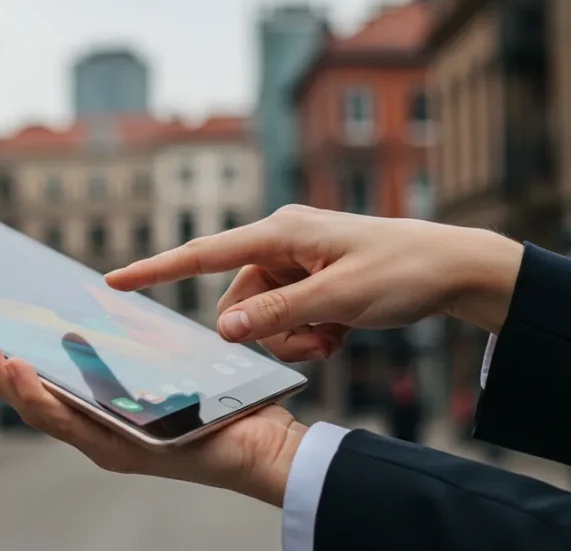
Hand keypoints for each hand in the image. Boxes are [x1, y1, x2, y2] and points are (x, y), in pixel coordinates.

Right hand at [0, 339, 305, 507]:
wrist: (264, 445)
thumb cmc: (219, 402)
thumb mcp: (164, 362)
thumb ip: (130, 343)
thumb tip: (101, 303)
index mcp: (98, 408)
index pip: (37, 381)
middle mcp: (93, 429)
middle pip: (25, 398)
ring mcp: (104, 444)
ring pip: (39, 413)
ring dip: (3, 381)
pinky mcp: (122, 452)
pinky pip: (72, 424)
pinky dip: (42, 397)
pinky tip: (24, 371)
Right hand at [106, 205, 523, 362]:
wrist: (456, 268)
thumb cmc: (401, 271)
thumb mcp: (338, 300)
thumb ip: (276, 316)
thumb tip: (222, 330)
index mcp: (280, 232)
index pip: (203, 255)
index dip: (155, 271)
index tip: (114, 281)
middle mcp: (282, 242)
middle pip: (240, 302)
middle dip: (269, 332)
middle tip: (319, 338)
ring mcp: (297, 262)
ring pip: (264, 316)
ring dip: (294, 337)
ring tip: (337, 334)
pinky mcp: (312, 280)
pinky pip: (288, 317)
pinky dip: (309, 332)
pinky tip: (342, 332)